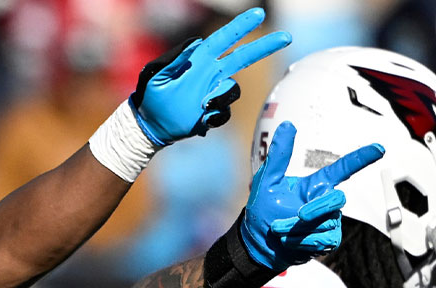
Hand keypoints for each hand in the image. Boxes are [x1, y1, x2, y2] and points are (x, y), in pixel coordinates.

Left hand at [130, 7, 290, 144]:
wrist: (150, 125)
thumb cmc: (150, 97)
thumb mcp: (154, 76)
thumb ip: (173, 61)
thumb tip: (194, 47)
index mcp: (198, 61)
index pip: (223, 40)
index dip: (240, 27)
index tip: (257, 15)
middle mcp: (211, 74)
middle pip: (242, 57)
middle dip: (264, 47)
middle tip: (286, 36)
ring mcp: (214, 93)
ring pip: (233, 90)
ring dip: (220, 97)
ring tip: (201, 105)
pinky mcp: (214, 112)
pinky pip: (224, 113)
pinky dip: (213, 116)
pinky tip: (198, 119)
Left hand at [241, 121, 384, 268]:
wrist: (258, 244)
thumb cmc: (263, 210)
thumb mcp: (266, 181)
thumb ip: (279, 156)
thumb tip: (288, 125)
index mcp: (315, 185)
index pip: (343, 169)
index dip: (361, 158)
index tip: (379, 148)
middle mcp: (326, 201)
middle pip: (337, 199)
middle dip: (315, 209)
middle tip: (297, 215)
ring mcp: (329, 221)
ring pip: (325, 223)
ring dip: (296, 228)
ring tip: (279, 230)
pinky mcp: (327, 240)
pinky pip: (322, 240)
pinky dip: (301, 242)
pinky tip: (288, 242)